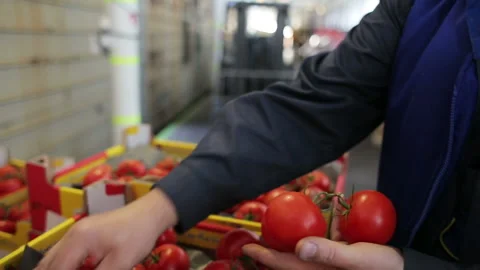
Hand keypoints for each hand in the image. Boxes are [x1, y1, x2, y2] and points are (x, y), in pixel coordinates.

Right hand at [35, 189, 177, 269]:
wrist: (149, 213)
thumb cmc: (137, 236)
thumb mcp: (119, 263)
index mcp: (78, 240)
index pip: (57, 269)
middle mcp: (71, 234)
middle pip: (48, 263)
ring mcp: (76, 232)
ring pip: (53, 258)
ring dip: (55, 269)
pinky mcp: (83, 233)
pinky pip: (63, 252)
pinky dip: (62, 264)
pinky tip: (72, 268)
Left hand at [243, 237, 403, 269]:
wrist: (407, 265)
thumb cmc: (385, 266)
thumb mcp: (359, 258)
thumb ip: (329, 253)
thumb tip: (299, 247)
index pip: (286, 265)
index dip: (265, 256)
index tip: (248, 247)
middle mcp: (322, 269)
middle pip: (290, 261)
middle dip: (273, 250)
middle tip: (256, 239)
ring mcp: (330, 264)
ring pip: (304, 252)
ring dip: (291, 241)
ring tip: (280, 228)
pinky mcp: (339, 258)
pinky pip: (321, 246)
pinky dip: (316, 234)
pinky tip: (319, 218)